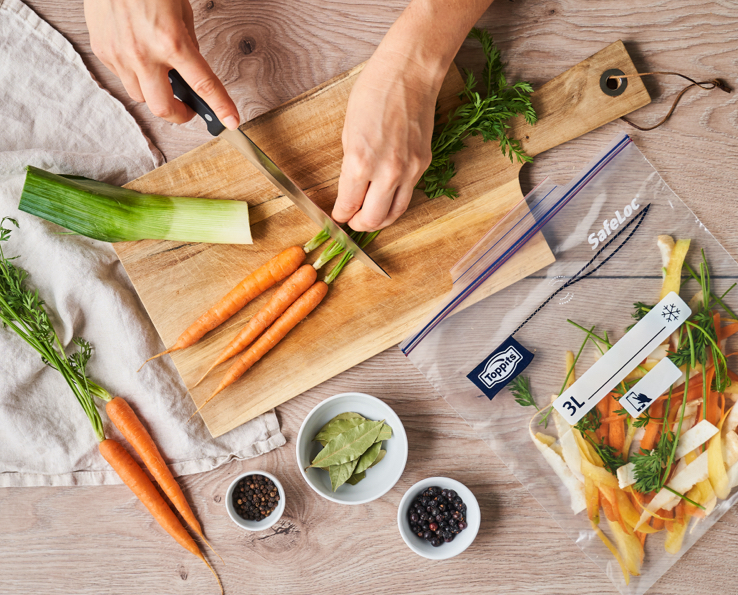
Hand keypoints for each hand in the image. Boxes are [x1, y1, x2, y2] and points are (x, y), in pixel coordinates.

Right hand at [84, 0, 239, 128]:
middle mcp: (144, 53)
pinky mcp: (102, 51)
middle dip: (179, 115)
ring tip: (162, 78)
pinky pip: (122, 77)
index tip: (231, 121)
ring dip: (156, 94)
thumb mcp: (181, 12)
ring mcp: (120, 55)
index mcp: (171, 42)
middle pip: (163, 108)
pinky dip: (136, 75)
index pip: (202, 85)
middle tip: (188, 109)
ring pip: (141, 96)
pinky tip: (140, 58)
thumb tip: (191, 70)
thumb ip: (188, 44)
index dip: (220, 107)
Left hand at [332, 50, 437, 230]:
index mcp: (360, 162)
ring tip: (370, 218)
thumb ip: (350, 166)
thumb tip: (350, 188)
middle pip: (372, 219)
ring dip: (379, 221)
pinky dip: (395, 203)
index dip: (340, 215)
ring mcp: (408, 171)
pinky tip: (386, 199)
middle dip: (358, 224)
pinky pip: (408, 195)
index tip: (337, 216)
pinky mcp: (423, 165)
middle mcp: (386, 172)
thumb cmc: (374, 93)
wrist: (408, 75)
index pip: (348, 205)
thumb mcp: (348, 131)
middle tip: (352, 222)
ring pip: (394, 214)